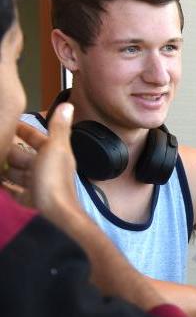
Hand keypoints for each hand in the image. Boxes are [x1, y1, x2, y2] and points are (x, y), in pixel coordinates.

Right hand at [7, 105, 80, 221]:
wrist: (57, 212)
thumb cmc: (54, 178)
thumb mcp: (56, 148)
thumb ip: (59, 127)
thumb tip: (67, 104)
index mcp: (54, 153)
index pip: (35, 137)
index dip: (22, 130)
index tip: (6, 123)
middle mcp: (46, 167)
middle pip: (22, 155)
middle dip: (8, 151)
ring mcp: (38, 184)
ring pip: (16, 172)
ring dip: (3, 168)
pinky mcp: (30, 199)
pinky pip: (13, 190)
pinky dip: (4, 186)